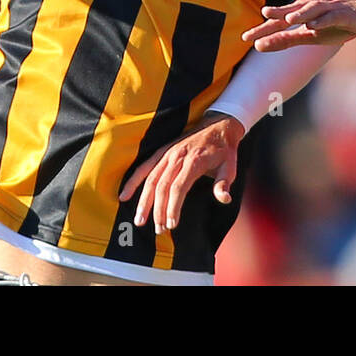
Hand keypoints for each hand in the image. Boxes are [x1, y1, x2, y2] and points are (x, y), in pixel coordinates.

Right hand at [118, 111, 243, 234]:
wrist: (219, 125)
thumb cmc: (225, 150)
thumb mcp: (231, 166)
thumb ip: (224, 183)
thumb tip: (224, 199)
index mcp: (194, 161)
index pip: (179, 187)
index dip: (173, 207)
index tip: (171, 224)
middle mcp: (178, 156)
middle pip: (162, 186)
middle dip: (158, 210)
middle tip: (158, 230)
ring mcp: (168, 153)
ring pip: (151, 179)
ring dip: (144, 200)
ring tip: (139, 220)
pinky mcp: (162, 152)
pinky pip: (144, 167)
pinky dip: (133, 181)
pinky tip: (124, 196)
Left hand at [240, 0, 355, 51]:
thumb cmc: (337, 23)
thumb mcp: (311, 35)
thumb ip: (287, 39)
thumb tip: (259, 46)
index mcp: (301, 14)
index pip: (279, 22)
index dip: (262, 29)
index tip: (244, 38)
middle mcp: (311, 8)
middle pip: (290, 13)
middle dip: (274, 19)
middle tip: (258, 28)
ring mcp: (328, 8)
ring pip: (311, 10)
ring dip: (299, 14)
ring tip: (287, 20)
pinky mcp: (343, 13)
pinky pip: (332, 16)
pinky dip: (323, 20)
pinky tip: (315, 25)